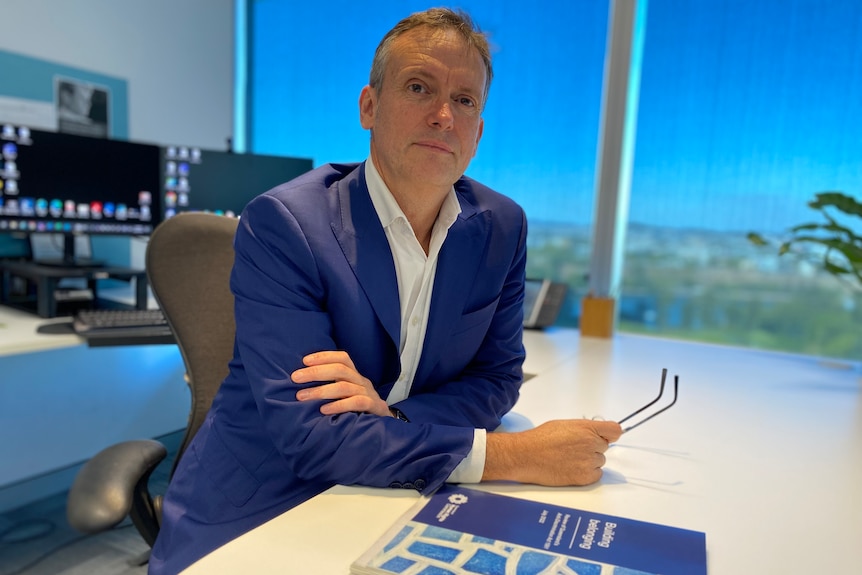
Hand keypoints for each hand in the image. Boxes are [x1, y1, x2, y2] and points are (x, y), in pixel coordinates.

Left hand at [292, 351, 390, 416]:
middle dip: (315, 372)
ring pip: (344, 386)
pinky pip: (357, 403)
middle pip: (340, 369)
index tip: (304, 361)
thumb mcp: (346, 395)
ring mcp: (369, 394)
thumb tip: (301, 384)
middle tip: (295, 378)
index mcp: (355, 375)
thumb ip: (331, 387)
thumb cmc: (357, 410)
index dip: (324, 356)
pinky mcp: (374, 407)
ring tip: (302, 397)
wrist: (384, 427)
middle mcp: (362, 381)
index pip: (342, 358)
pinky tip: (323, 410)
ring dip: (320, 391)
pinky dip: (338, 405)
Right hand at [483, 419, 621, 485]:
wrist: (526, 455)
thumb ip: (583, 428)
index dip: (609, 434)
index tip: (606, 437)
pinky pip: (596, 474)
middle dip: (593, 448)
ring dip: (589, 461)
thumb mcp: (564, 424)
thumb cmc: (540, 439)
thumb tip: (595, 434)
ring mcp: (588, 460)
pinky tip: (572, 468)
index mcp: (586, 427)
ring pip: (600, 461)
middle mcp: (590, 443)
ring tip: (569, 459)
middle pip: (604, 447)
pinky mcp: (584, 476)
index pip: (615, 430)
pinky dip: (588, 473)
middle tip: (575, 449)